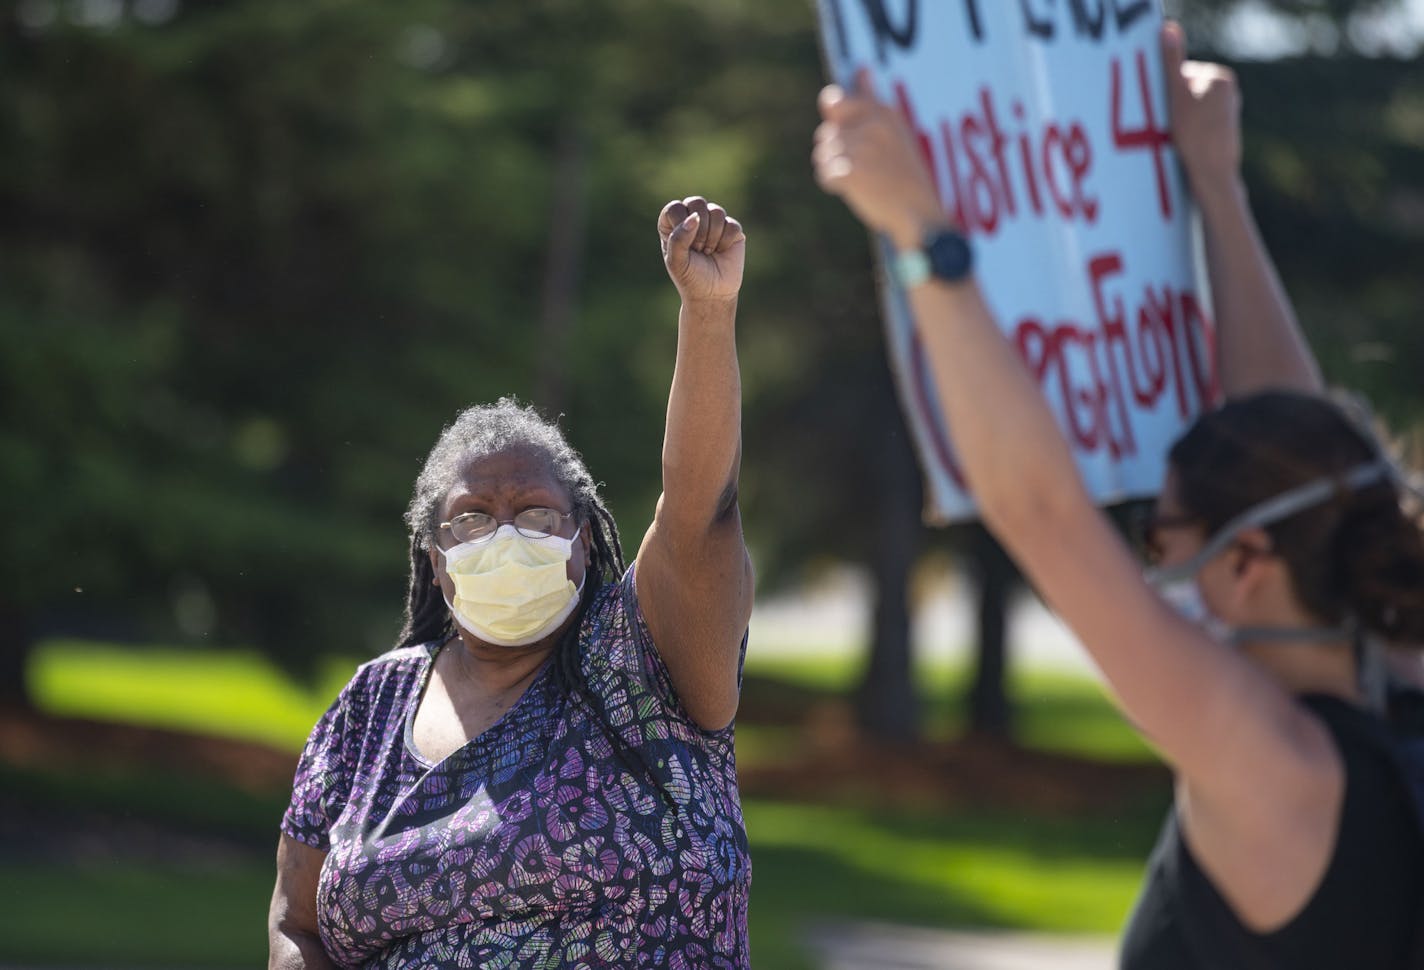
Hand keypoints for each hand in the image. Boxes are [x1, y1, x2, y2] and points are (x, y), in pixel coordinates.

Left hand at [659, 197, 744, 304]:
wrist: (712, 294)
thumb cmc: (690, 277)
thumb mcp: (676, 262)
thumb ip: (678, 238)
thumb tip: (695, 217)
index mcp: (673, 223)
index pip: (675, 207)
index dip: (682, 225)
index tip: (685, 246)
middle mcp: (693, 218)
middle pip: (697, 202)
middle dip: (700, 230)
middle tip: (698, 249)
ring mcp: (714, 221)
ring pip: (717, 211)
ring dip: (713, 237)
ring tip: (708, 252)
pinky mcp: (732, 229)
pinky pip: (732, 225)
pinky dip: (726, 241)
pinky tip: (721, 252)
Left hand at [813, 70, 948, 250]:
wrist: (919, 215)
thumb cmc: (904, 176)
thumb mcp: (895, 131)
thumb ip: (872, 102)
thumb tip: (861, 68)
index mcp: (884, 113)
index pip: (835, 100)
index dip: (837, 120)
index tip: (853, 137)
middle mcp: (872, 126)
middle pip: (826, 132)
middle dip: (834, 150)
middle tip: (861, 165)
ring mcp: (861, 148)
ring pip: (822, 154)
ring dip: (833, 169)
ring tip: (860, 179)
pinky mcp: (851, 172)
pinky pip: (824, 174)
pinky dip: (833, 185)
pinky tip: (853, 189)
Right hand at [1162, 21, 1241, 193]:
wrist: (1213, 177)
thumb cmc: (1194, 137)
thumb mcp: (1176, 96)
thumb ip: (1171, 61)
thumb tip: (1168, 27)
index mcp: (1220, 78)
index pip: (1181, 75)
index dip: (1165, 94)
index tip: (1164, 112)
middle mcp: (1228, 92)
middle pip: (1184, 92)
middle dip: (1171, 107)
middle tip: (1167, 127)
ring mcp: (1227, 112)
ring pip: (1188, 110)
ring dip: (1176, 122)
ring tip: (1177, 139)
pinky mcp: (1222, 131)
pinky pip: (1195, 125)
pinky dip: (1186, 133)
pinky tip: (1185, 146)